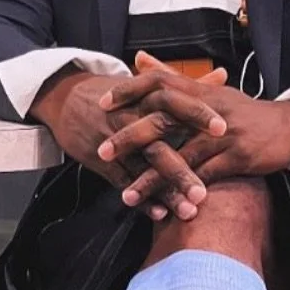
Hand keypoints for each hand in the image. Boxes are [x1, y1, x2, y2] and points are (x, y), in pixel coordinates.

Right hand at [30, 62, 227, 220]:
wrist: (65, 98)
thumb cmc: (116, 94)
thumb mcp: (147, 85)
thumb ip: (187, 85)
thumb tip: (221, 76)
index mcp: (146, 98)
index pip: (174, 103)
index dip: (198, 114)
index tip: (223, 129)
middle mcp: (131, 120)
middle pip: (159, 144)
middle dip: (182, 169)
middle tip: (204, 191)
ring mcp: (116, 143)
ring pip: (144, 169)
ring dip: (166, 191)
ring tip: (190, 210)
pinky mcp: (103, 161)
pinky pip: (124, 181)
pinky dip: (141, 198)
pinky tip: (160, 213)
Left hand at [99, 63, 289, 208]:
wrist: (289, 128)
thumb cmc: (243, 112)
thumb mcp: (211, 89)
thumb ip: (173, 77)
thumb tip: (140, 59)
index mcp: (201, 92)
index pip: (159, 83)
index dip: (130, 91)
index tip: (103, 104)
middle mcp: (209, 111)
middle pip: (163, 120)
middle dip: (130, 138)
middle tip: (102, 153)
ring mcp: (224, 135)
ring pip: (181, 156)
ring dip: (152, 178)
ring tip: (126, 194)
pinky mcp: (238, 158)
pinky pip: (205, 177)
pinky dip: (184, 192)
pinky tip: (167, 206)